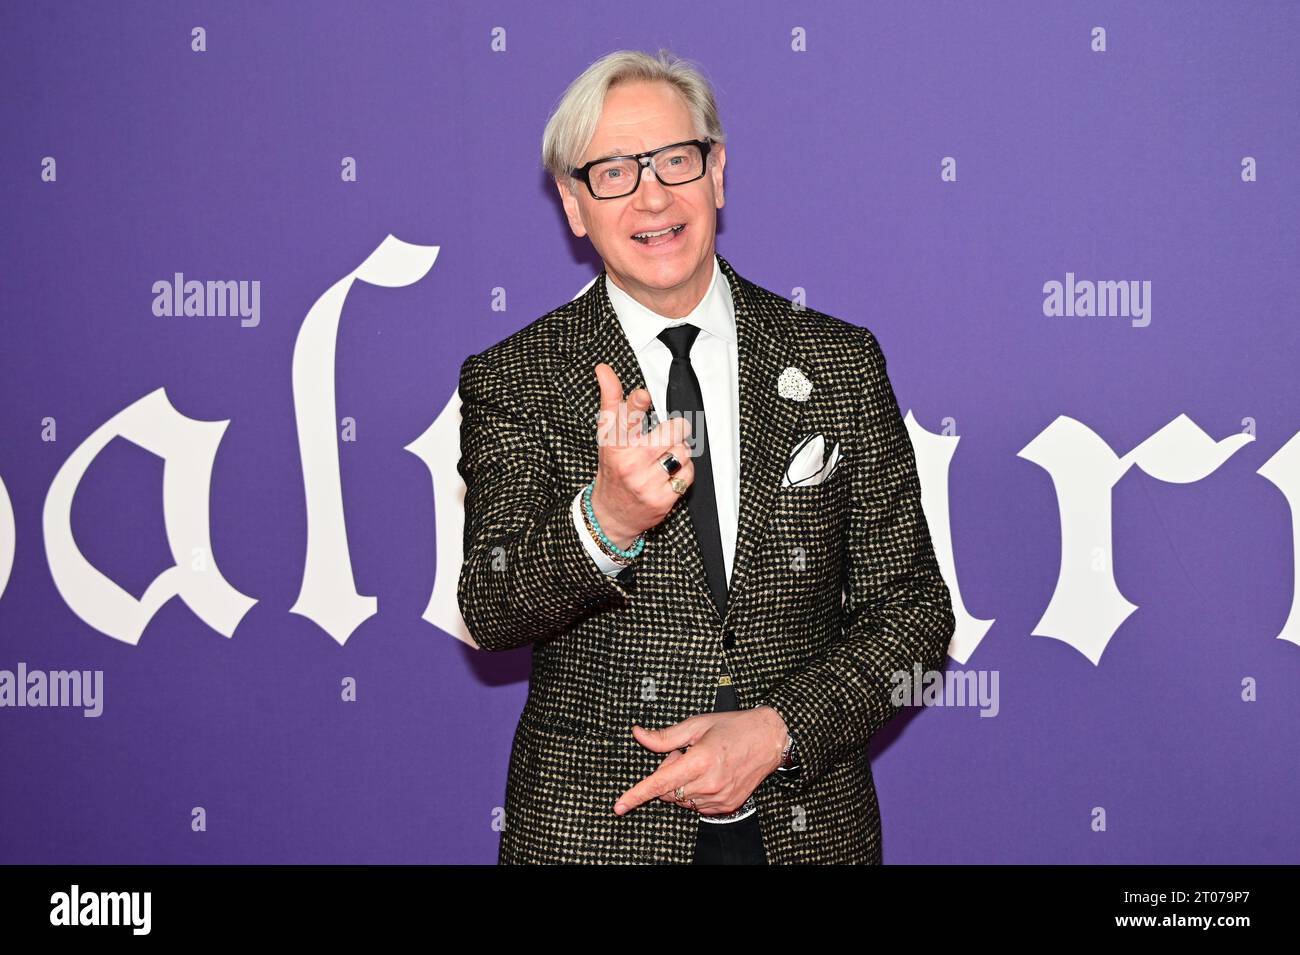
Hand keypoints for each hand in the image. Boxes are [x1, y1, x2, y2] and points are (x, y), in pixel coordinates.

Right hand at [589, 362, 693, 549]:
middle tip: (664, 437)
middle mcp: (630, 463)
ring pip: (684, 451)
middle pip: (674, 430)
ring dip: (680, 452)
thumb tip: (604, 369)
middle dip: (675, 430)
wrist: (611, 515)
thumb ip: (611, 402)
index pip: (626, 418)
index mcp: (615, 445)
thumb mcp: (607, 437)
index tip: (643, 395)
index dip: (637, 404)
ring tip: (664, 459)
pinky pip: (688, 474)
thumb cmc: (613, 469)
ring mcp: (646, 483)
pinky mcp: (662, 499)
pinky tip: (669, 475)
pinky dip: (684, 472)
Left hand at [613, 706, 788, 815]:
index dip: (636, 795)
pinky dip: (697, 792)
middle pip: (669, 792)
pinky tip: (712, 775)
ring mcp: (719, 798)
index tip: (619, 806)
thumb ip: (665, 736)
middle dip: (669, 774)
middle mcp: (709, 783)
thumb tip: (639, 734)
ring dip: (684, 784)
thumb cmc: (734, 727)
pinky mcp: (727, 806)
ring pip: (683, 800)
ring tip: (703, 763)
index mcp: (699, 760)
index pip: (659, 784)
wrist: (769, 739)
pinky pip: (698, 805)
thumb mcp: (697, 725)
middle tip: (686, 754)